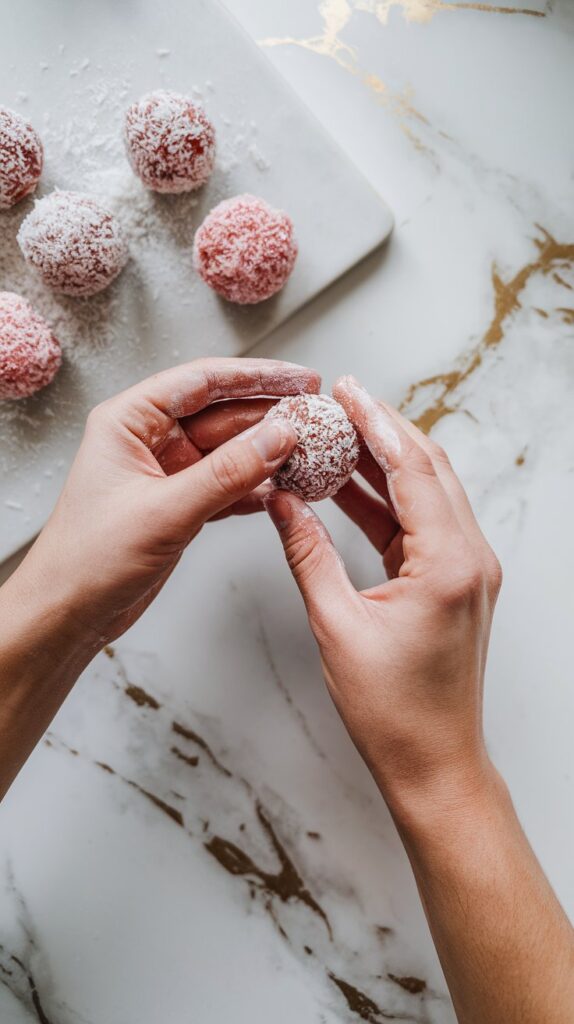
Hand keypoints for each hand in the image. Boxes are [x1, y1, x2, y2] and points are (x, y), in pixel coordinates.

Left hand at [24, 357, 318, 649]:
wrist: (68, 614)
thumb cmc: (88, 559)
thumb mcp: (164, 512)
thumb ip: (226, 473)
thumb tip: (278, 437)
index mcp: (129, 421)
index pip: (202, 382)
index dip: (256, 377)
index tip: (299, 378)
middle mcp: (148, 440)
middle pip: (222, 413)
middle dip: (270, 415)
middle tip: (316, 416)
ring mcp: (166, 473)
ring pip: (229, 450)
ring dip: (268, 452)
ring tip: (312, 451)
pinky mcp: (179, 505)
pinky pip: (227, 484)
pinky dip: (256, 486)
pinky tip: (285, 487)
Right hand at [264, 375, 501, 815]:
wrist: (434, 763)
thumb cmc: (393, 711)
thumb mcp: (336, 626)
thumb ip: (307, 555)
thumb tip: (283, 502)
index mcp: (449, 564)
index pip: (411, 470)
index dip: (375, 423)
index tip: (346, 390)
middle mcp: (470, 558)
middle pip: (427, 470)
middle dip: (382, 430)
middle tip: (339, 400)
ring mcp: (467, 570)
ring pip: (425, 493)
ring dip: (382, 462)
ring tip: (335, 435)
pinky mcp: (454, 582)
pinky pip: (419, 525)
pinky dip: (385, 501)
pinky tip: (346, 487)